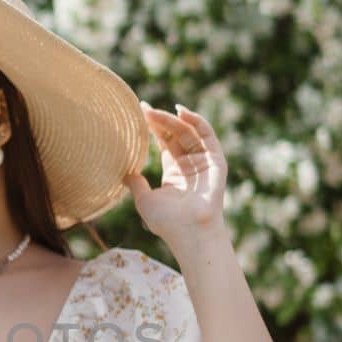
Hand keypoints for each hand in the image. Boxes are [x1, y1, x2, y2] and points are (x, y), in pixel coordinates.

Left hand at [123, 102, 226, 239]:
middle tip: (143, 109)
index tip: (139, 113)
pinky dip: (197, 122)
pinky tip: (182, 113)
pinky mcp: (216, 161)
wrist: (190, 232)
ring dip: (173, 120)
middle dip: (160, 121)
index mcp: (174, 172)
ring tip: (155, 112)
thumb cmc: (167, 222)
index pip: (164, 143)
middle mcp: (189, 165)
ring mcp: (204, 162)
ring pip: (188, 132)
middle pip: (175, 135)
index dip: (153, 128)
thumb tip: (124, 173)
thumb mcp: (144, 201)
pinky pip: (207, 136)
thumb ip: (136, 185)